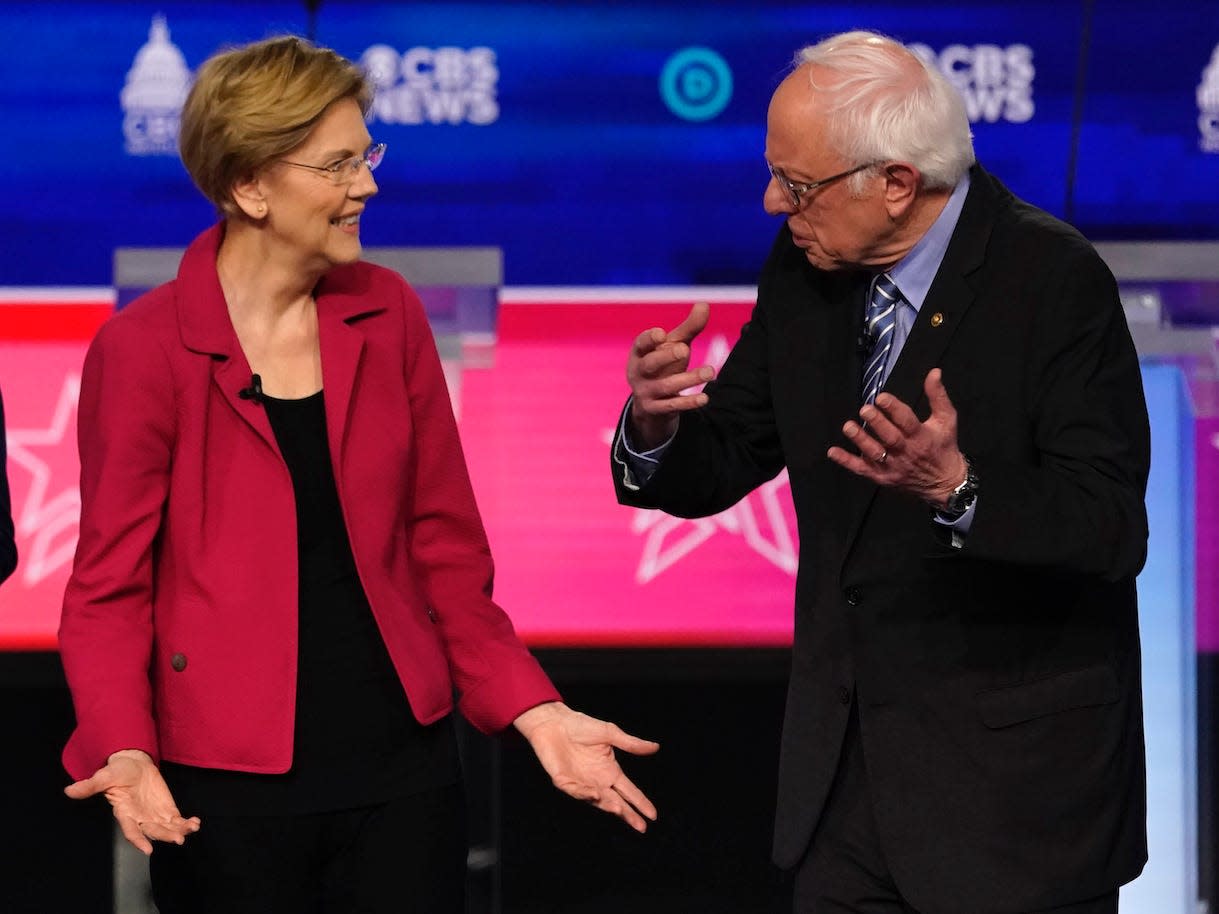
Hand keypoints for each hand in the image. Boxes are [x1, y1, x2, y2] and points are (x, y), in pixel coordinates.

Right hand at [64, 749, 200, 854]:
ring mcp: (154, 815)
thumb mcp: (104, 776)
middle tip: (178, 839)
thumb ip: (90, 785)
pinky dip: (186, 823)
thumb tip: (69, 790)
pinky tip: (195, 823)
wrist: (133, 763)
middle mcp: (140, 818)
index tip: (148, 850)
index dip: (138, 840)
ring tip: (191, 829)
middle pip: (153, 831)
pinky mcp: (167, 809)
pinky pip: (177, 820)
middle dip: (166, 835)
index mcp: (124, 813)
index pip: (131, 830)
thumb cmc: (117, 772)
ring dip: (179, 831)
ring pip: (167, 828)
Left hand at [514, 702, 658, 832]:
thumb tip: (655, 747)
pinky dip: (586, 794)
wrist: (554, 722)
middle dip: (628, 815)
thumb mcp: (609, 733)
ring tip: (620, 811)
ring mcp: (581, 783)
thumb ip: (631, 744)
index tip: (653, 815)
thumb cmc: (581, 726)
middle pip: (616, 802)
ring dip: (608, 806)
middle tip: (641, 827)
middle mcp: (597, 781)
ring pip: (597, 800)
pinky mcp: (563, 781)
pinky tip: (596, 795)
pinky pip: (576, 791)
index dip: (640, 802)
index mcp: (610, 771)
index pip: (628, 790)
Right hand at [626, 303, 715, 448]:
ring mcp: (644, 392)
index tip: (662, 333)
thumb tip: (704, 303)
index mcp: (640, 353)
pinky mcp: (654, 409)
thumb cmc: (664, 366)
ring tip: (710, 371)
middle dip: (666, 357)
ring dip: (688, 379)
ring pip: (665, 386)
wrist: (650, 405)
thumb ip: (688, 328)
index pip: (641, 343)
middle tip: (685, 349)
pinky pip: (671, 405)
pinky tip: (705, 398)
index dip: (649, 339)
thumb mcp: (674, 346)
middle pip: (650, 364)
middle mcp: (638, 372)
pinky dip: (688, 402)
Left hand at [827, 368, 966, 507]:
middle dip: (877, 423)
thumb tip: (933, 372)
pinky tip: (833, 452)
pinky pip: (862, 469)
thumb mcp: (946, 420)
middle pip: (890, 438)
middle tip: (865, 409)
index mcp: (922, 437)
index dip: (894, 409)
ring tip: (848, 427)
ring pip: (875, 454)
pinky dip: (847, 461)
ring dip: (861, 440)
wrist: (944, 483)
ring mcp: (893, 466)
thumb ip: (938, 396)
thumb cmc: (943, 446)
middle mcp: (906, 452)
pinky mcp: (882, 477)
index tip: (882, 397)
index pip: (907, 422)